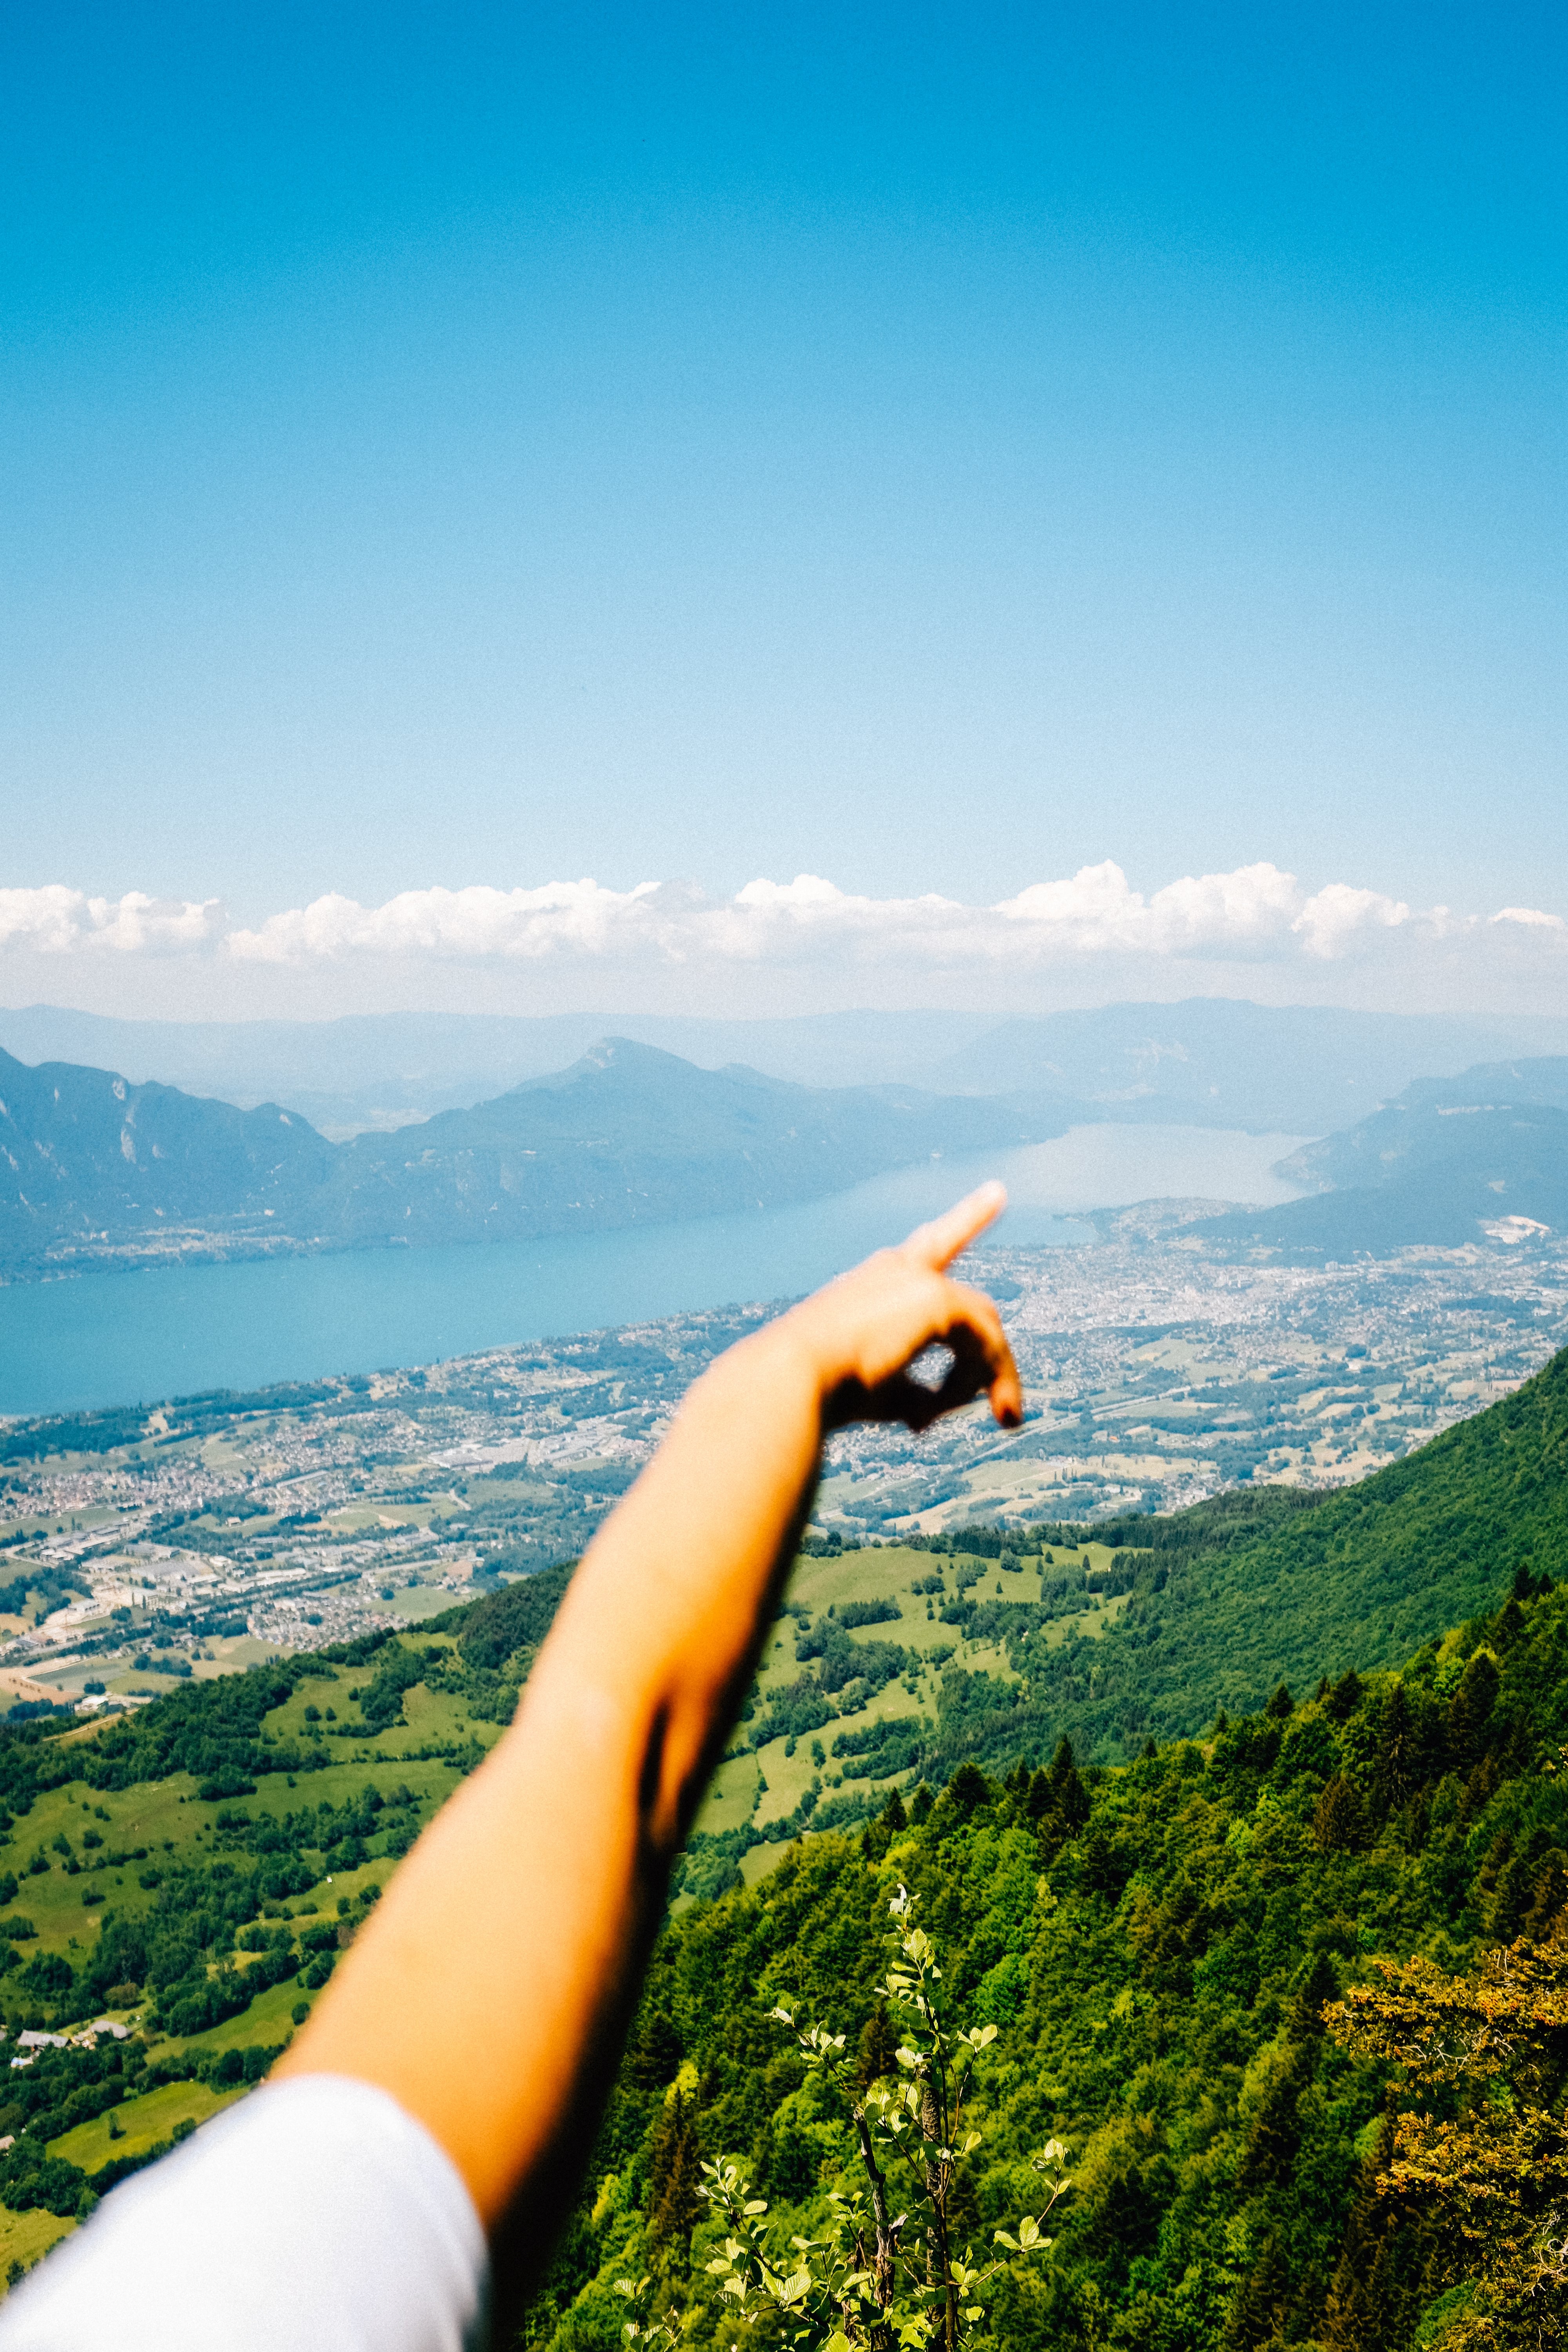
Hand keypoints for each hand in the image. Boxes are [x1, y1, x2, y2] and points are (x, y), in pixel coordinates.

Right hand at [778, 1181, 1022, 1433]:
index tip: (998, 1192)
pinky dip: (976, 1385)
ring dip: (987, 1384)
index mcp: (878, 1281)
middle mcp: (899, 1270)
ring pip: (983, 1333)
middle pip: (973, 1309)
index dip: (968, 1218)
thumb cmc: (824, 1389)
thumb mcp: (877, 1390)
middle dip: (995, 1364)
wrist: (792, 1381)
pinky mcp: (936, 1298)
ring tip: (986, 1425)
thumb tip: (933, 1412)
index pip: (933, 1243)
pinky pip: (983, 1346)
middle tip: (1010, 1415)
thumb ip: (914, 1391)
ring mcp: (919, 1280)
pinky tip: (938, 1416)